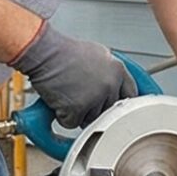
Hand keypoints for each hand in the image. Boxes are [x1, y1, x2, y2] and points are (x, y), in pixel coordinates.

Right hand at [12, 23, 138, 127]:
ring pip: (91, 119)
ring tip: (67, 93)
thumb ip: (109, 73)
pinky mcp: (78, 107)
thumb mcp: (97, 55)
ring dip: (78, 113)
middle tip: (79, 96)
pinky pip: (72, 123)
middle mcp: (110, 83)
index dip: (121, 103)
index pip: (130, 94)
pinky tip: (59, 99)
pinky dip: (63, 116)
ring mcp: (95, 96)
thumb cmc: (64, 52)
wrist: (45, 52)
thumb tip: (114, 87)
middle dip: (94, 108)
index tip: (118, 110)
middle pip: (108, 110)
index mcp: (117, 70)